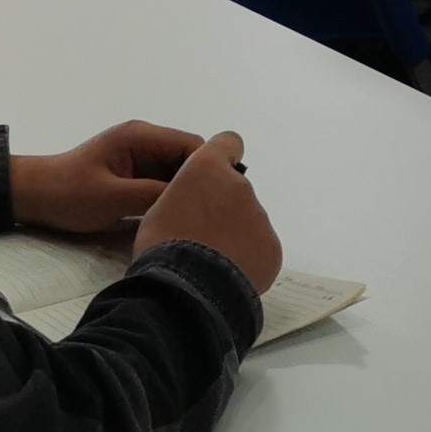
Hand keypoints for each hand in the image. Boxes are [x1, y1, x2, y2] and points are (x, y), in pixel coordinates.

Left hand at [10, 120, 200, 234]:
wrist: (34, 196)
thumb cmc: (69, 194)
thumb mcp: (114, 198)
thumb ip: (154, 195)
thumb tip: (195, 198)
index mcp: (141, 137)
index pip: (192, 146)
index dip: (208, 171)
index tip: (217, 203)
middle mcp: (145, 142)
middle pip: (188, 160)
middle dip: (198, 185)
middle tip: (209, 218)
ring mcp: (140, 159)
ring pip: (177, 175)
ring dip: (184, 195)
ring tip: (195, 223)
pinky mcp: (134, 177)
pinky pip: (162, 185)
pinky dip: (169, 200)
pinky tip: (175, 222)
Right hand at [134, 131, 281, 295]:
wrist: (185, 288)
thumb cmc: (162, 244)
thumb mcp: (158, 207)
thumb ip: (186, 194)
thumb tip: (194, 205)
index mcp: (207, 168)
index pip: (228, 143)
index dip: (222, 157)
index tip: (215, 177)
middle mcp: (239, 186)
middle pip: (237, 190)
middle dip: (225, 207)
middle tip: (203, 236)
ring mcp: (259, 217)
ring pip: (249, 221)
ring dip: (236, 234)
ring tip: (213, 262)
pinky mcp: (272, 247)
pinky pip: (261, 248)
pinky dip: (249, 258)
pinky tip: (228, 275)